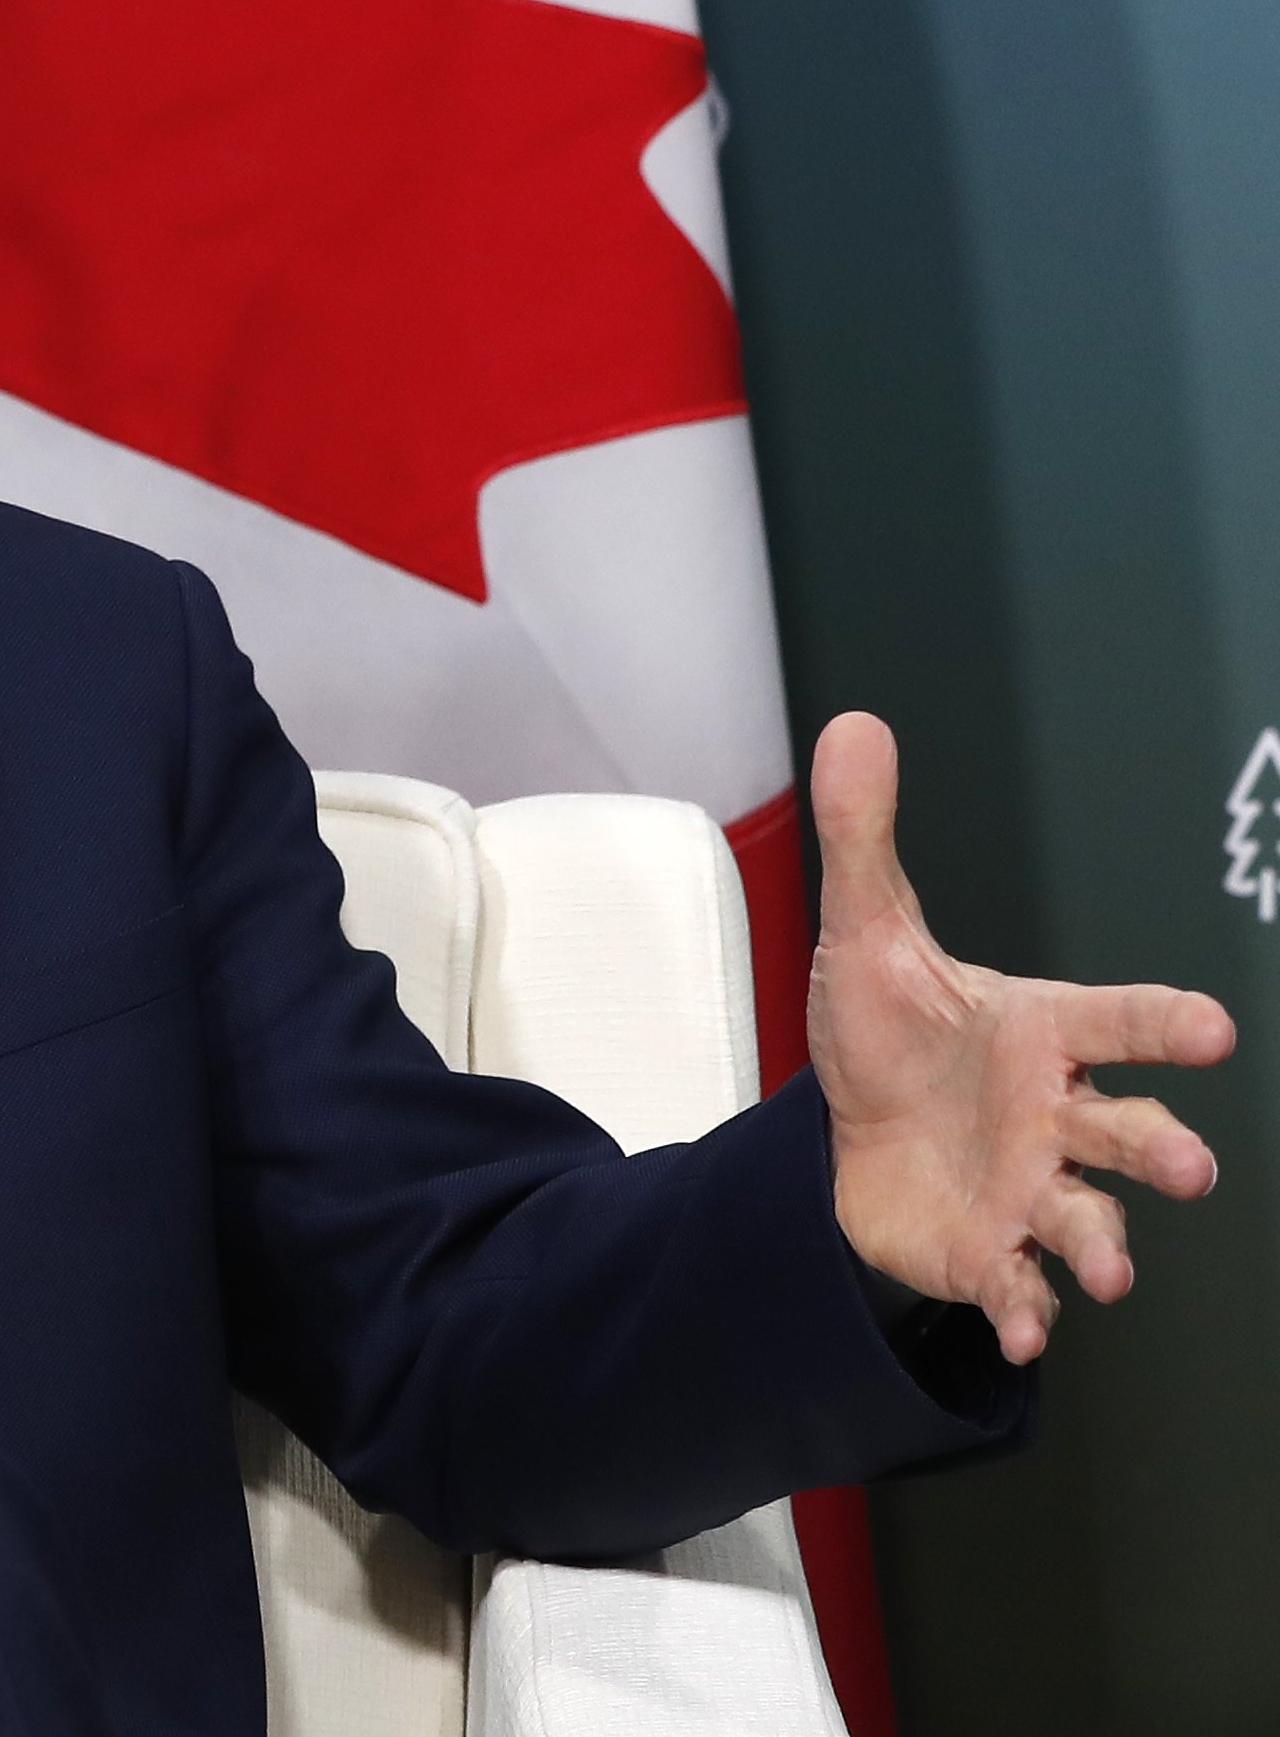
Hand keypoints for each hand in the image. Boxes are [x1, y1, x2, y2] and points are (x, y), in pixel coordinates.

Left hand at [809, 712, 1231, 1364]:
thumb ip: (865, 836)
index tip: (1210, 1028)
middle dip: (1163, 1149)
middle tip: (1190, 1167)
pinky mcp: (990, 1249)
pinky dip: (1026, 1311)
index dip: (1163, 1023)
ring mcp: (1031, 1187)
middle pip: (1129, 1130)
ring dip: (1106, 1246)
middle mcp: (1055, 1113)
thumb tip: (854, 726)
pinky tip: (1024, 1333)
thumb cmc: (889, 1030)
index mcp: (1042, 1031)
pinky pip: (1018, 1286)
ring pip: (1091, 1218)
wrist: (849, 1128)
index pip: (1119, 1019)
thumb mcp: (865, 931)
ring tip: (1111, 1270)